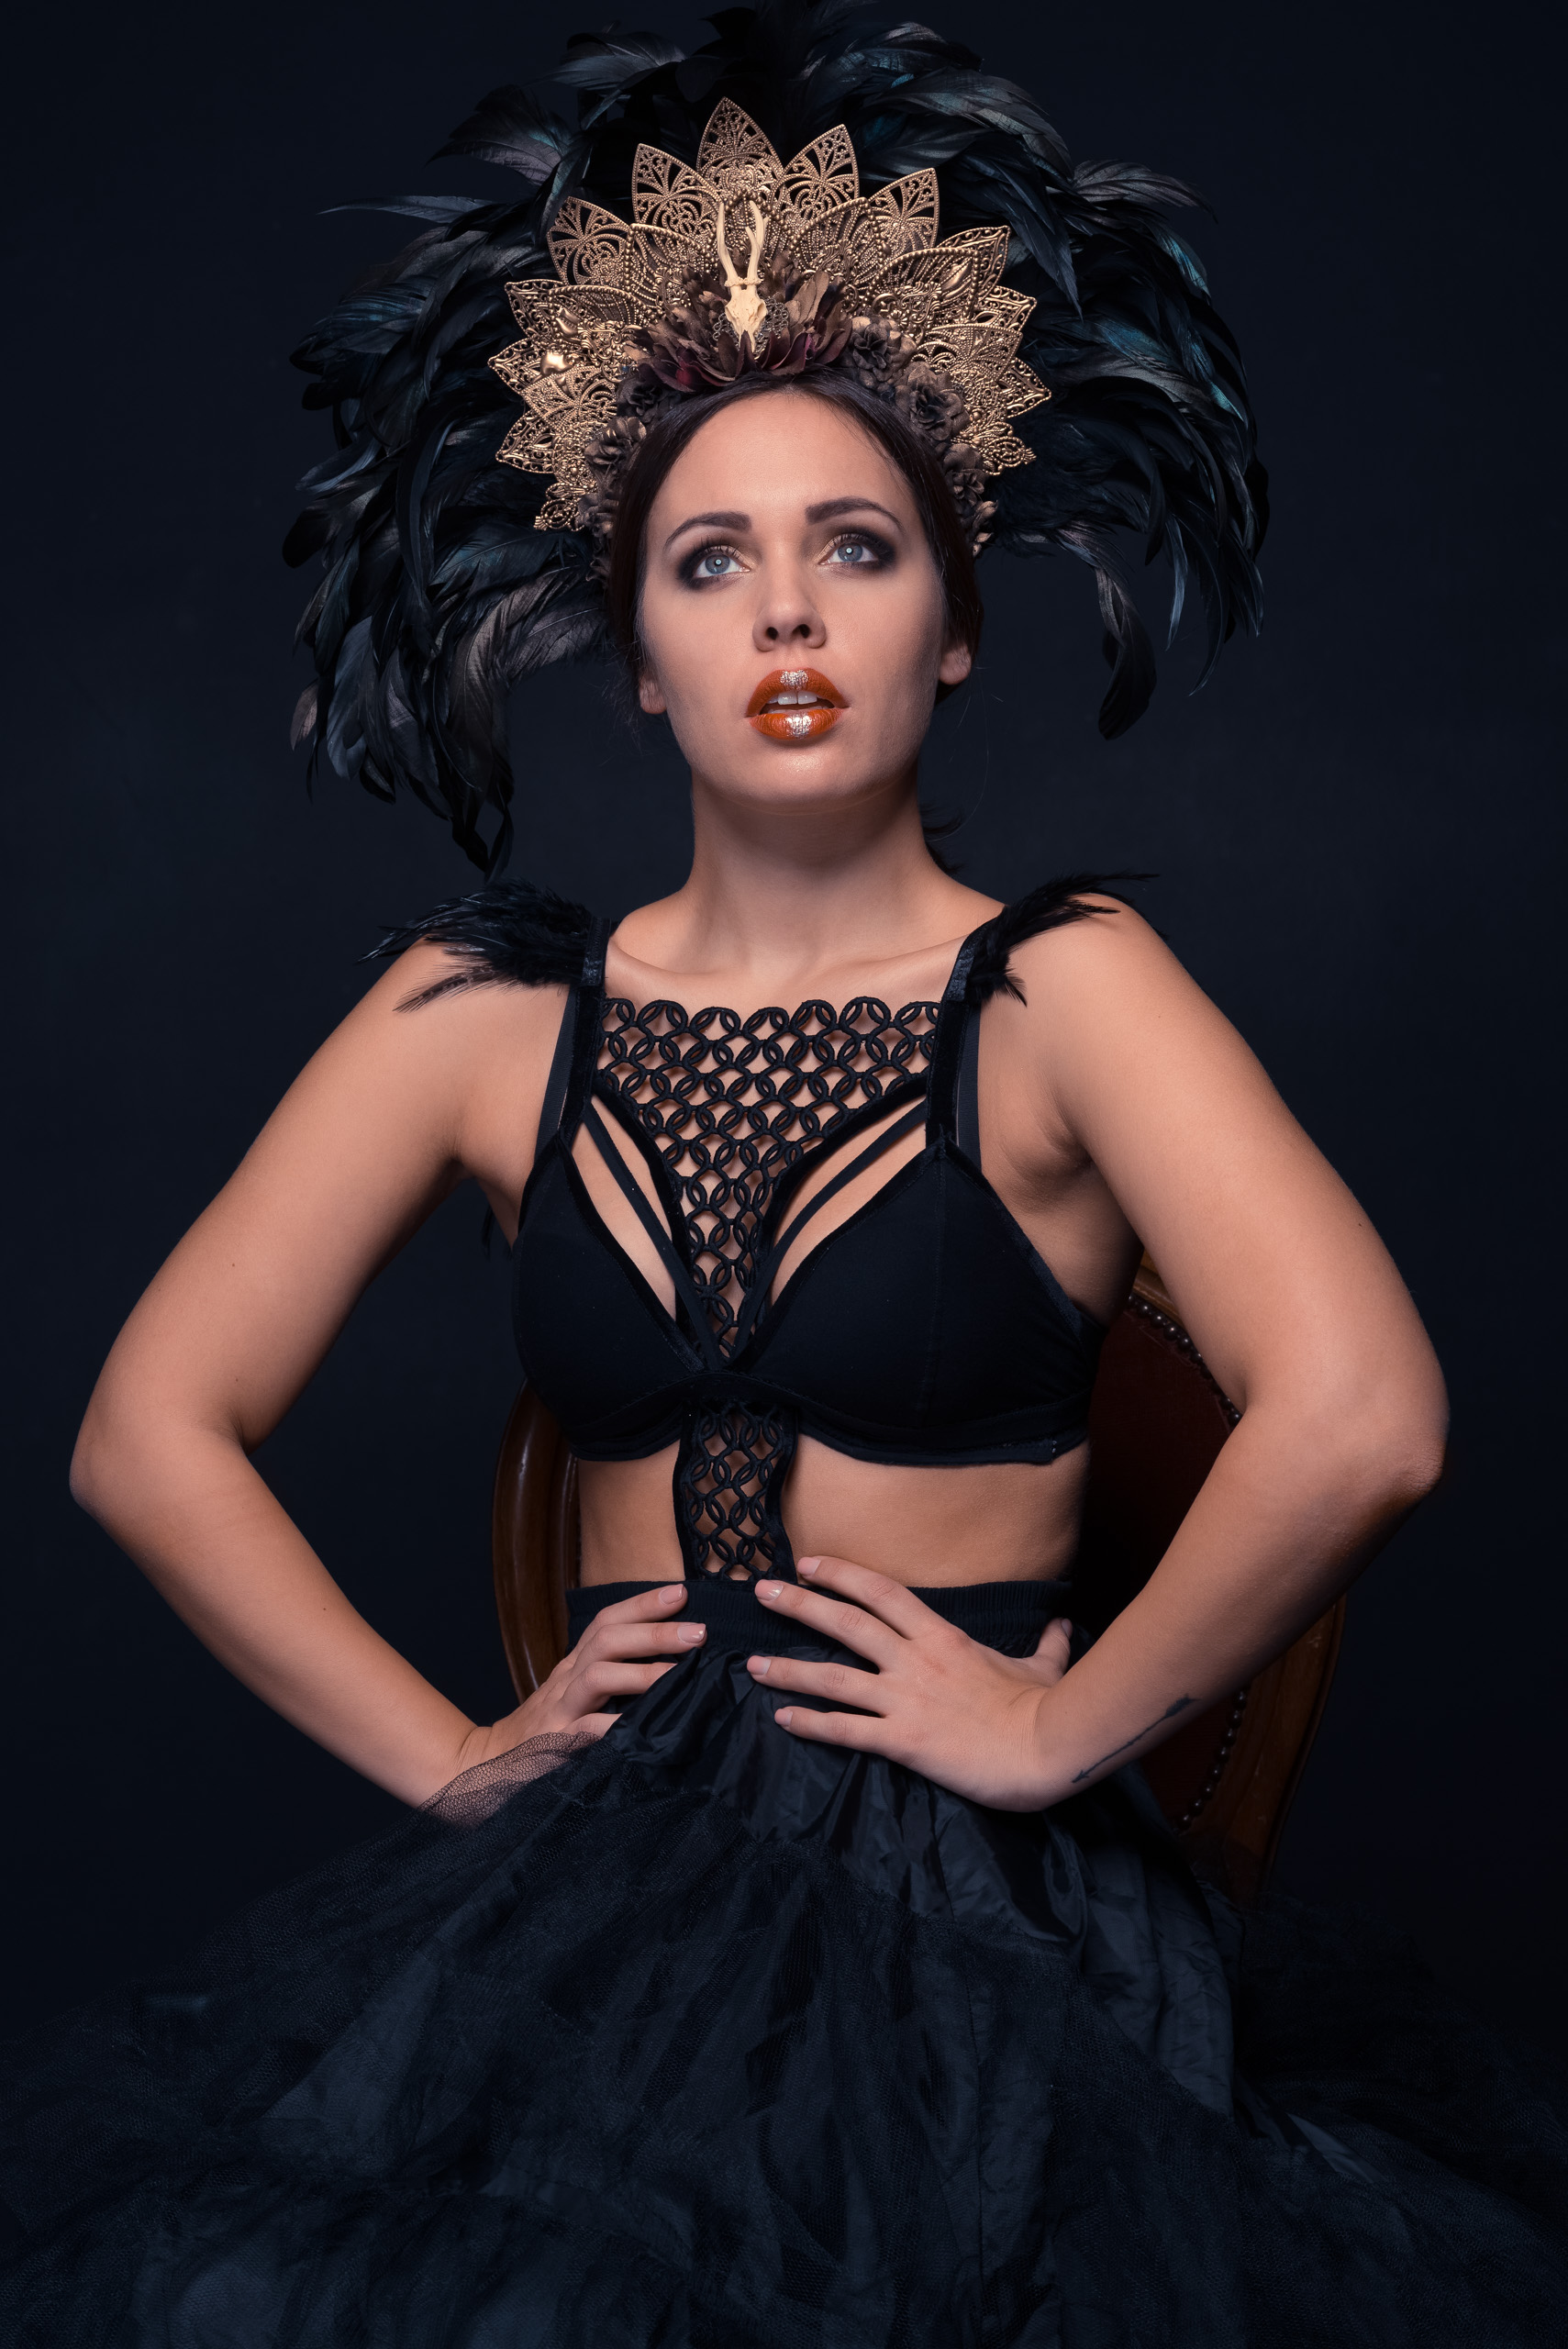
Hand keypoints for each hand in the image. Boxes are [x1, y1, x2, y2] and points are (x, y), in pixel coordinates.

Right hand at [457, 1582, 703, 1769]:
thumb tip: (669, 1665)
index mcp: (574, 1666)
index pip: (606, 1622)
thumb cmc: (544, 1732)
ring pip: (599, 1676)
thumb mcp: (576, 1698)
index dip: (642, 1604)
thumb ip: (611, 1680)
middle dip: (654, 1631)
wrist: (487, 1764)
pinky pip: (585, 1730)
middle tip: (698, 1631)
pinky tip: (640, 1727)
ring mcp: (559, 1710)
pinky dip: (613, 1725)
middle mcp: (566, 1680)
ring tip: (679, 1671)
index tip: (681, 1593)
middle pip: (607, 1639)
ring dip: (642, 1671)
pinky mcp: (553, 1744)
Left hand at [745, 1555, 1073, 1810]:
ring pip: (834, 1676)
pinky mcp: (905, 1740)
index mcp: (944, 1636)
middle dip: (800, 1603)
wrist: (1049, 1747)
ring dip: (789, 1668)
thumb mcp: (1045, 1666)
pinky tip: (782, 1718)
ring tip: (752, 1664)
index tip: (808, 1563)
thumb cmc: (1046, 1707)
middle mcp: (916, 1660)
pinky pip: (847, 1730)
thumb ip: (1048, 1644)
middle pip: (846, 1622)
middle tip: (762, 1592)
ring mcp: (907, 1699)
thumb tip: (1063, 1624)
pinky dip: (811, 1723)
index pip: (882, 1592)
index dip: (842, 1574)